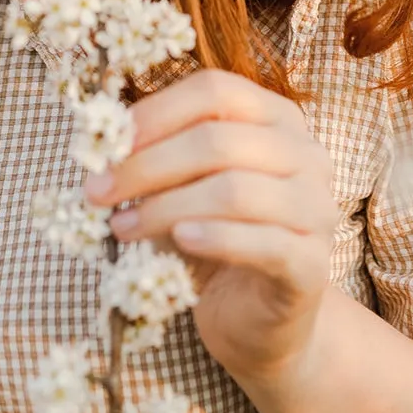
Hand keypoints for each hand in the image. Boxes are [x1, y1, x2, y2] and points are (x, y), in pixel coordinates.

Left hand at [83, 69, 336, 382]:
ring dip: (165, 206)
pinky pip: (262, 242)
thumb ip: (158, 162)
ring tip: (122, 226)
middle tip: (97, 191)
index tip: (109, 142)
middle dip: (146, 164)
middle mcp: (306, 155)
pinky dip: (214, 238)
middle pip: (218, 139)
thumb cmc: (215, 240)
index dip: (156, 112)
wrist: (259, 321)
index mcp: (276, 118)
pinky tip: (180, 240)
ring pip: (234, 190)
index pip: (215, 90)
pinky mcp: (311, 264)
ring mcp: (316, 208)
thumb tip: (103, 150)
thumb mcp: (184, 189)